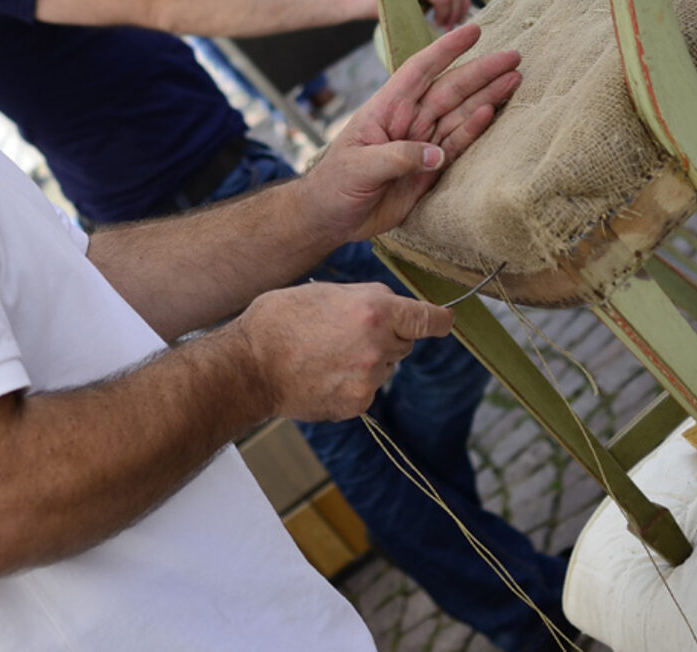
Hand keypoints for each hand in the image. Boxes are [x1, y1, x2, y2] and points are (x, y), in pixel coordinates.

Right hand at [233, 282, 453, 421]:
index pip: (429, 319)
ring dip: (368, 361)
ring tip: (326, 353)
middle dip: (387, 336)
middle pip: (404, 342)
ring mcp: (369, 379)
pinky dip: (352, 384)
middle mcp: (379, 346)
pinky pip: (367, 389)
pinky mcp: (357, 403)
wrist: (250, 365)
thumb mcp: (327, 292)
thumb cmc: (281, 320)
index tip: (446, 321)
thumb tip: (392, 310)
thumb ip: (367, 300)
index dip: (441, 320)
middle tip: (346, 331)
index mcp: (375, 310)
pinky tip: (323, 374)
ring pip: (385, 367)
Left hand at [298, 23, 520, 242]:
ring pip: (460, 113)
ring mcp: (422, 143)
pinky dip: (476, 129)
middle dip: (481, 71)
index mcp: (386, 109)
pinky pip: (458, 144)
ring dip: (487, 96)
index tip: (473, 30)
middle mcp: (408, 120)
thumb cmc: (334, 185)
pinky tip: (493, 111)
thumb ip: (397, 157)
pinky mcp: (431, 168)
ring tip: (515, 79)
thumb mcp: (359, 167)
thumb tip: (437, 154)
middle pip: (450, 89)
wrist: (331, 217)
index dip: (445, 50)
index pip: (419, 71)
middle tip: (513, 56)